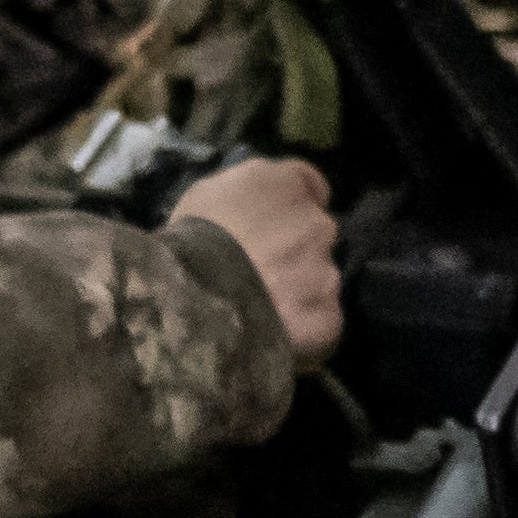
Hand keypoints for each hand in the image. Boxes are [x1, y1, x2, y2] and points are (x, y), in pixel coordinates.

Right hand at [172, 154, 346, 365]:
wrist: (194, 301)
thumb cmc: (190, 242)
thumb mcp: (207, 195)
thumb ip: (245, 193)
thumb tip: (254, 205)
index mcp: (287, 185)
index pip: (310, 185)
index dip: (291, 207)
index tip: (273, 225)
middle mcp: (317, 223)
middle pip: (316, 234)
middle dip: (295, 249)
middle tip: (260, 270)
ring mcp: (326, 272)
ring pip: (319, 279)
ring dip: (299, 289)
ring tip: (260, 308)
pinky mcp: (327, 317)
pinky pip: (321, 321)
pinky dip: (304, 328)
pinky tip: (273, 332)